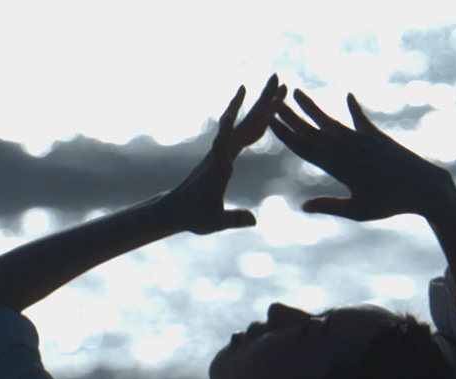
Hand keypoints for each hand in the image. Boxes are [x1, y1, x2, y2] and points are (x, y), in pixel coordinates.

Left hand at [163, 75, 284, 235]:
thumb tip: (254, 220)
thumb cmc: (194, 217)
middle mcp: (221, 152)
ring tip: (279, 85)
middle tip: (276, 78)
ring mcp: (224, 150)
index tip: (238, 103)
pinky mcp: (226, 152)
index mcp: (219, 167)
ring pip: (246, 123)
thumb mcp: (214, 223)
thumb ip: (233, 220)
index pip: (225, 142)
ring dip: (262, 104)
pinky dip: (257, 119)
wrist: (177, 209)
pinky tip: (267, 110)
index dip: (230, 125)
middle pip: (243, 123)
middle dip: (260, 101)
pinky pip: (245, 131)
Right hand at [270, 88, 454, 221]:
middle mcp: (349, 150)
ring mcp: (363, 140)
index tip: (270, 121)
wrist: (426, 188)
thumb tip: (303, 206)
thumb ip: (330, 206)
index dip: (286, 134)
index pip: (306, 148)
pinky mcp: (378, 138)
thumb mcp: (358, 211)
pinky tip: (348, 96)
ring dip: (312, 107)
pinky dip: (355, 109)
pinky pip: (362, 120)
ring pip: (331, 122)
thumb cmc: (391, 205)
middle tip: (272, 101)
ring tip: (296, 92)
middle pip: (313, 131)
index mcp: (340, 168)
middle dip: (291, 116)